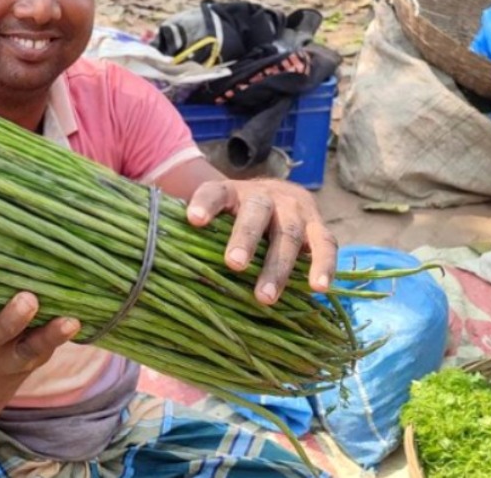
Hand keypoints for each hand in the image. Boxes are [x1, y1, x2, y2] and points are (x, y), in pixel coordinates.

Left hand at [186, 178, 336, 304]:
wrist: (274, 196)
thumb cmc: (234, 218)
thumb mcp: (216, 217)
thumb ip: (197, 236)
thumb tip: (165, 266)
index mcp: (232, 192)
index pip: (215, 192)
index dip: (205, 204)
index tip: (193, 220)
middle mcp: (265, 196)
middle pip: (256, 213)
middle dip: (245, 238)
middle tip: (233, 265)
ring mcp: (295, 210)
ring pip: (290, 233)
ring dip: (278, 266)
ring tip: (265, 297)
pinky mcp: (318, 225)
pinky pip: (326, 244)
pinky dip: (324, 265)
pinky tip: (318, 288)